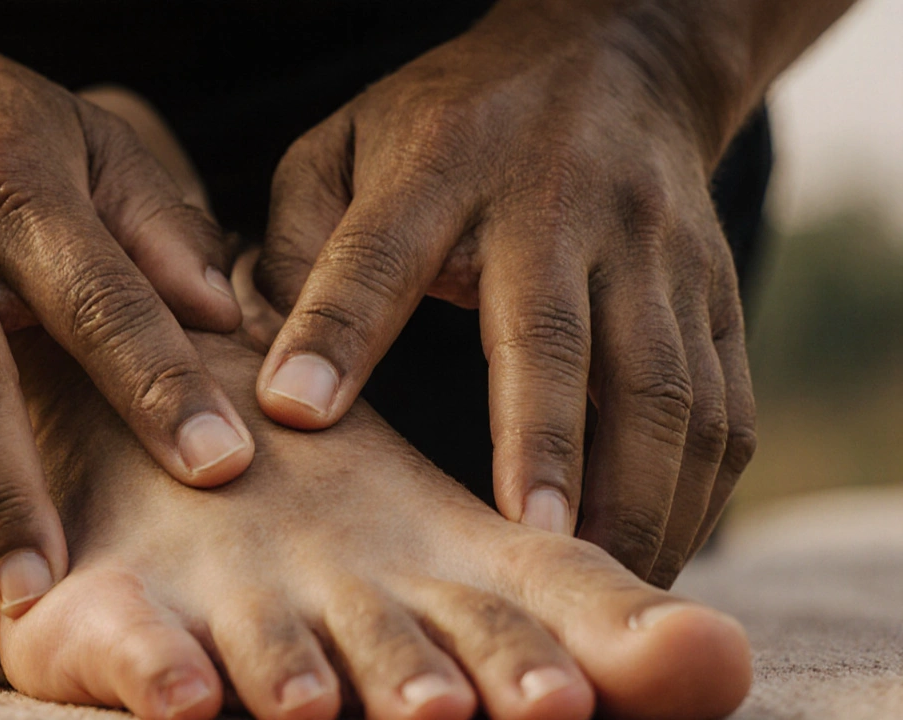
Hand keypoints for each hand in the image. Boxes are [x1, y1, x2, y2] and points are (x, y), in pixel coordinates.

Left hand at [254, 0, 757, 586]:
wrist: (616, 60)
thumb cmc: (450, 125)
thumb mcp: (348, 144)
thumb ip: (299, 239)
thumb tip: (276, 375)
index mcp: (444, 166)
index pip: (381, 249)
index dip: (340, 328)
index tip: (296, 412)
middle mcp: (562, 205)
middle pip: (554, 334)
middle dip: (544, 445)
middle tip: (525, 544)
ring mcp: (655, 250)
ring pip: (663, 385)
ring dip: (636, 497)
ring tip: (596, 584)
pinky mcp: (715, 291)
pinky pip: (724, 404)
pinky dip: (695, 493)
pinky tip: (654, 553)